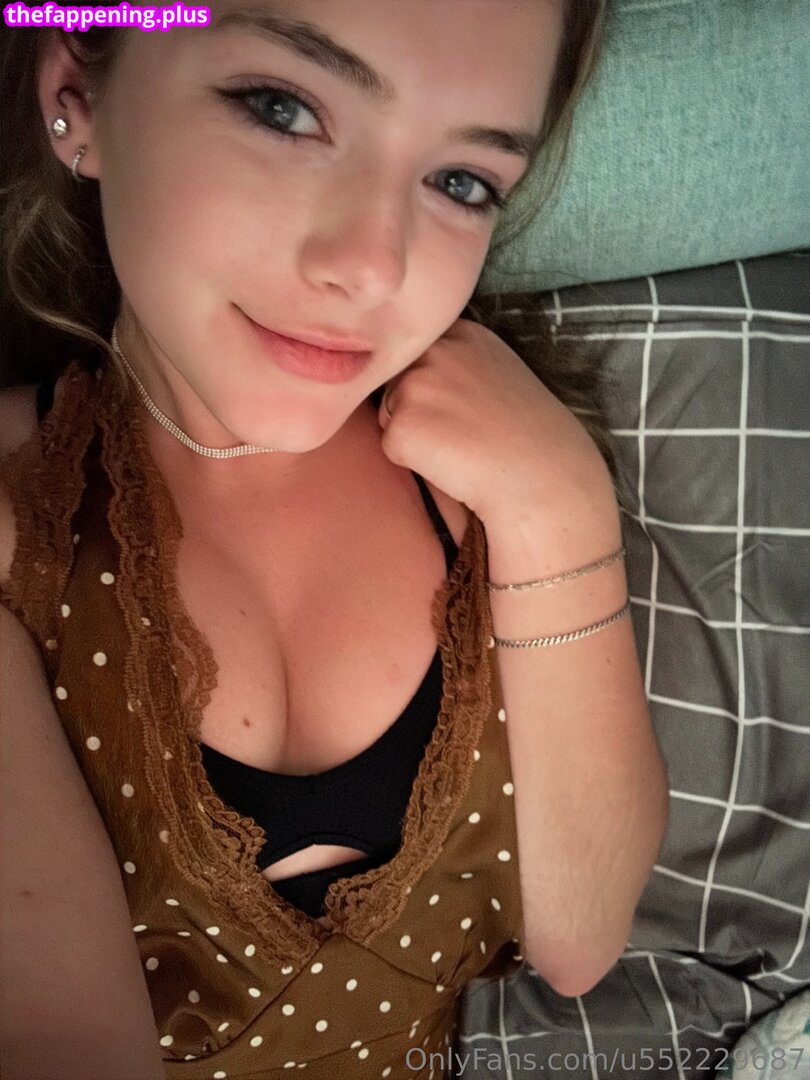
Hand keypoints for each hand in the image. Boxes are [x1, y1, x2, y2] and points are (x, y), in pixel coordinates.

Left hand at [377, 317, 613, 527]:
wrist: (542, 477)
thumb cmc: (528, 436)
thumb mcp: (500, 373)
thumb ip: (459, 364)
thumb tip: (418, 381)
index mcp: (463, 333)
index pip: (420, 355)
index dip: (435, 387)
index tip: (463, 407)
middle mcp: (436, 351)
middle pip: (397, 382)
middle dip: (417, 409)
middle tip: (463, 432)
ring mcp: (416, 386)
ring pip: (389, 414)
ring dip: (414, 435)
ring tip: (459, 447)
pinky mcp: (402, 427)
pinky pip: (391, 448)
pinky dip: (412, 463)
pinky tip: (451, 463)